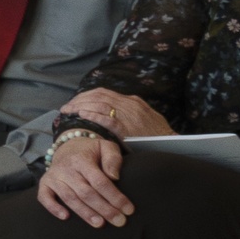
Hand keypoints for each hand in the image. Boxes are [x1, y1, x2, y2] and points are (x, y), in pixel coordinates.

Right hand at [36, 130, 135, 226]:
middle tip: (119, 221)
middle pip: (86, 193)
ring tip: (99, 224)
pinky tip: (65, 217)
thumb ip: (113, 159)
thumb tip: (114, 177)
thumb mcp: (106, 147)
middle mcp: (66, 169)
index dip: (115, 197)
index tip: (128, 209)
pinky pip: (44, 197)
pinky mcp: (45, 183)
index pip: (100, 181)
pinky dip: (53, 208)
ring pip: (69, 198)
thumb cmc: (91, 151)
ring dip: (85, 213)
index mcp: (82, 160)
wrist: (68, 146)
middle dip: (104, 209)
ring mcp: (54, 177)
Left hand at [59, 88, 173, 141]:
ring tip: (68, 111)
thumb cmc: (158, 135)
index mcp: (132, 101)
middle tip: (66, 107)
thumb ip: (129, 113)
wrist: (173, 145)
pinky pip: (107, 119)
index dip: (86, 96)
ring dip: (80, 106)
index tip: (74, 101)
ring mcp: (129, 116)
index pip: (103, 93)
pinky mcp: (128, 129)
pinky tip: (81, 115)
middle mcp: (129, 105)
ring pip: (99, 105)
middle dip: (79, 100)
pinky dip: (92, 115)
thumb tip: (111, 113)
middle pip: (98, 96)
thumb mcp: (144, 118)